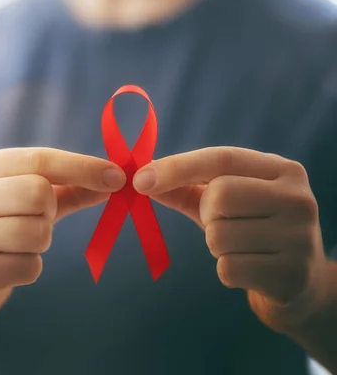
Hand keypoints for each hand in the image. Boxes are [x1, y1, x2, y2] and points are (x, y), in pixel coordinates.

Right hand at [0, 148, 125, 319]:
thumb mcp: (25, 198)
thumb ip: (68, 186)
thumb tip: (115, 178)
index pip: (37, 159)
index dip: (82, 166)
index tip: (118, 176)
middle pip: (38, 193)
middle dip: (49, 210)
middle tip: (36, 219)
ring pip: (37, 232)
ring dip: (40, 241)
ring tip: (18, 244)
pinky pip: (30, 267)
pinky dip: (30, 268)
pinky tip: (7, 267)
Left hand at [132, 147, 328, 331]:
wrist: (299, 281)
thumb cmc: (252, 229)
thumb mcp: (223, 202)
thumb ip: (184, 187)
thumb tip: (141, 177)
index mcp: (282, 170)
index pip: (222, 158)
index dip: (177, 167)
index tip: (140, 180)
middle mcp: (298, 198)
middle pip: (218, 197)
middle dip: (206, 214)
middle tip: (223, 224)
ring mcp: (299, 237)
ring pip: (219, 236)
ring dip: (217, 246)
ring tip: (241, 248)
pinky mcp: (291, 275)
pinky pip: (228, 269)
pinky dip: (227, 271)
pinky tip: (250, 270)